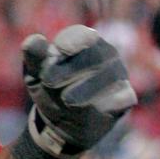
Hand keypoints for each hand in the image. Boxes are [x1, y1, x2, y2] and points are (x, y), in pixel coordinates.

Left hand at [21, 24, 135, 157]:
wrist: (62, 123)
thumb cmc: (49, 90)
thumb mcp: (35, 75)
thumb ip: (34, 58)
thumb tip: (33, 40)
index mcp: (82, 39)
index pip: (81, 35)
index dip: (68, 45)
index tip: (53, 56)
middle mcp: (105, 53)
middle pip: (96, 55)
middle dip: (70, 70)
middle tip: (49, 83)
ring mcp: (119, 74)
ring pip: (110, 75)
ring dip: (85, 89)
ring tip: (67, 100)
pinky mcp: (126, 97)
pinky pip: (120, 97)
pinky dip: (103, 104)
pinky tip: (89, 110)